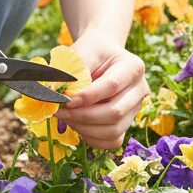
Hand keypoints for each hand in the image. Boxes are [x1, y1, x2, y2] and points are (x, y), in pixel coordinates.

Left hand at [56, 33, 148, 149]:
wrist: (102, 55)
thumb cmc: (91, 52)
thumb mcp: (81, 53)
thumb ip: (69, 72)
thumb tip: (52, 93)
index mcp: (133, 67)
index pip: (111, 86)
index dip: (87, 97)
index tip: (65, 100)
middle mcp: (140, 89)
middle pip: (115, 112)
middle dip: (83, 116)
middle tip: (60, 112)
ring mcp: (136, 108)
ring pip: (114, 130)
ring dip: (86, 129)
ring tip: (67, 117)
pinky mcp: (128, 122)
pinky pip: (112, 140)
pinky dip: (92, 138)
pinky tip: (78, 124)